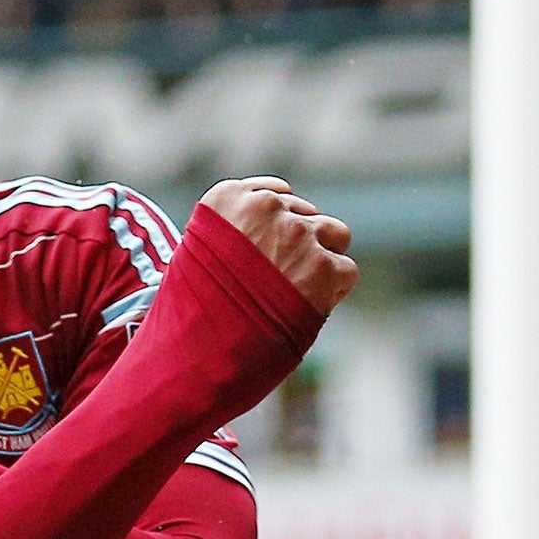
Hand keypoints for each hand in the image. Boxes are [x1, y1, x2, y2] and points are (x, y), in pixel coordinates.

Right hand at [199, 176, 357, 313]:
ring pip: (334, 233)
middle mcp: (265, 207)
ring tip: (296, 291)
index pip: (274, 194)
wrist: (204, 344)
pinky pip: (345, 269)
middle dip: (297, 243)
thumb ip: (230, 228)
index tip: (268, 249)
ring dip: (322, 258)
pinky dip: (332, 290)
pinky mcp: (325, 266)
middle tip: (277, 280)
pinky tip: (306, 307)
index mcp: (228, 198)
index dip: (275, 224)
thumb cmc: (193, 306)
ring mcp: (298, 235)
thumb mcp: (193, 252)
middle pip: (303, 214)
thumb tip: (265, 224)